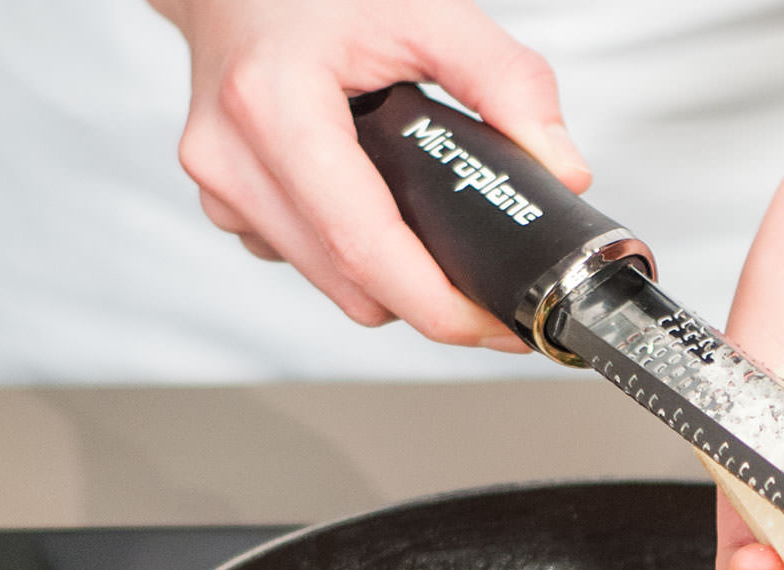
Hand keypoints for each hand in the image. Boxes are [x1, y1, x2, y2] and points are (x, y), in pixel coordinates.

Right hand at [155, 0, 590, 347]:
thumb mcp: (423, 9)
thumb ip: (505, 81)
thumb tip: (561, 169)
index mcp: (275, 111)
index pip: (366, 251)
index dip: (441, 308)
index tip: (497, 324)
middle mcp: (234, 163)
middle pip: (354, 289)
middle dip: (429, 298)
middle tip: (486, 279)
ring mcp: (222, 192)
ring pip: (332, 286)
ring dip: (391, 280)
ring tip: (435, 233)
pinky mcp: (226, 206)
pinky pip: (307, 262)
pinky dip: (352, 253)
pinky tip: (375, 205)